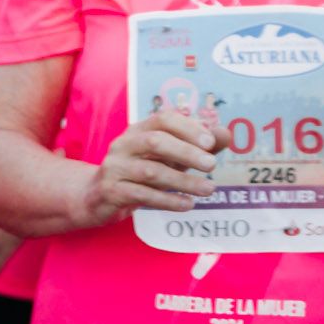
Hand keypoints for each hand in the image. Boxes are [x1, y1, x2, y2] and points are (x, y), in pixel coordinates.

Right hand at [79, 111, 229, 228]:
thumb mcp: (168, 158)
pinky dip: (167, 200)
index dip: (187, 127)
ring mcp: (115, 167)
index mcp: (138, 130)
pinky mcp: (111, 191)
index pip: (162, 119)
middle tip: (212, 165)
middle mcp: (124, 145)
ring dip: (183, 181)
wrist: (98, 196)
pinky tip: (187, 204)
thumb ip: (196, 147)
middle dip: (186, 152)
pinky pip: (141, 195)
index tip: (211, 141)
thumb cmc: (140, 172)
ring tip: (208, 189)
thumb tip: (225, 134)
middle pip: (155, 142)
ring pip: (150, 171)